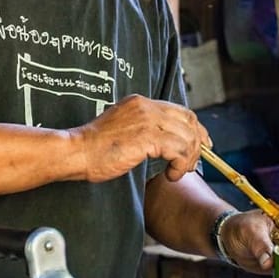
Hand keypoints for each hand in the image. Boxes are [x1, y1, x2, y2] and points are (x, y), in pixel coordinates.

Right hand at [70, 95, 209, 182]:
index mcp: (141, 102)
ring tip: (179, 172)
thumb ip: (145, 129)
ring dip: (189, 158)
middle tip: (193, 163)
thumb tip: (170, 142)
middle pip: (189, 121)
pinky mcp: (146, 137)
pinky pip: (179, 149)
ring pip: (187, 137)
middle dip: (198, 144)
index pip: (181, 111)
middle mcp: (147, 107)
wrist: (75, 152)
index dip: (196, 129)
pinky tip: (171, 174)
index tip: (202, 144)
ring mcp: (147, 120)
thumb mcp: (124, 130)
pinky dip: (180, 164)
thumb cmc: (95, 148)